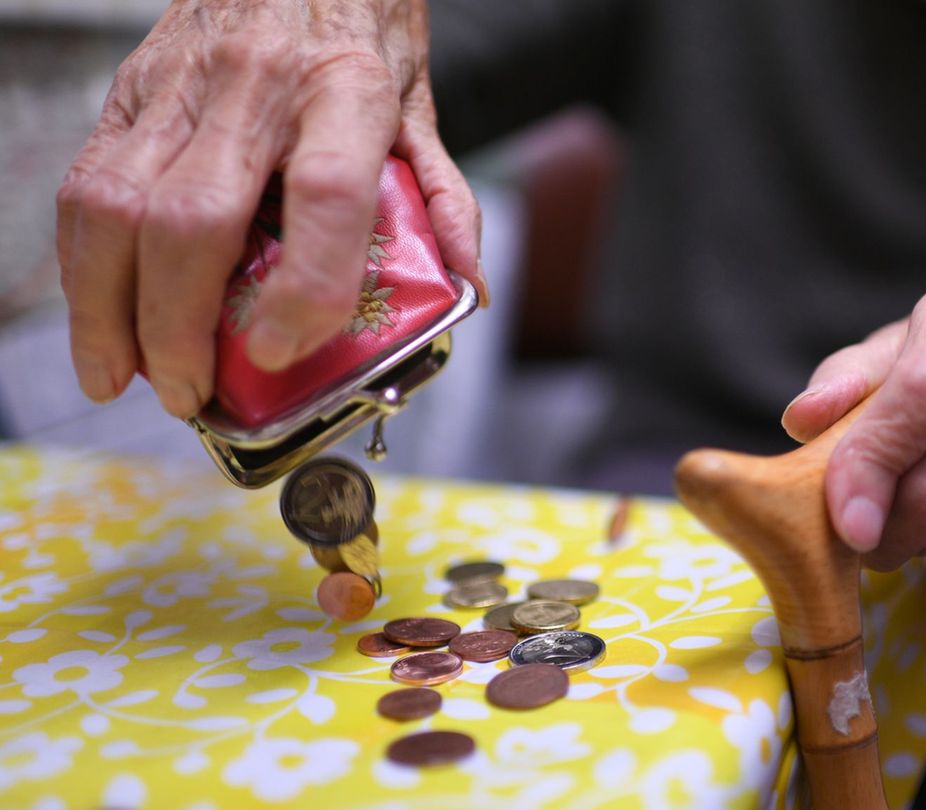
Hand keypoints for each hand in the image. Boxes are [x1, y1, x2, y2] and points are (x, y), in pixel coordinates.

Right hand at [57, 0, 485, 417]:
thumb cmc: (357, 21)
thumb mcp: (417, 102)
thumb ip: (441, 196)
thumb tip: (468, 287)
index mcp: (346, 91)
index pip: (328, 196)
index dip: (306, 287)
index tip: (283, 348)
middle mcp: (256, 86)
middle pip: (196, 221)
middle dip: (179, 328)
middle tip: (193, 391)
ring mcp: (181, 86)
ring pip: (117, 207)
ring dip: (110, 309)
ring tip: (124, 375)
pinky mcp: (131, 88)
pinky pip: (88, 183)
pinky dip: (83, 262)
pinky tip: (98, 311)